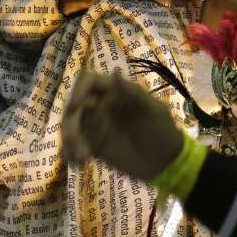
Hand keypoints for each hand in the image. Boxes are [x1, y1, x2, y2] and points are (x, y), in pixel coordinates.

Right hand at [61, 71, 182, 181]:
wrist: (166, 163)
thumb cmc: (163, 131)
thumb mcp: (154, 111)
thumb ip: (134, 94)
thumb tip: (115, 73)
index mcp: (115, 91)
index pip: (88, 82)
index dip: (78, 90)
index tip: (74, 108)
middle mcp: (101, 105)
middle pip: (74, 106)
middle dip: (70, 123)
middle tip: (75, 141)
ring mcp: (95, 126)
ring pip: (70, 126)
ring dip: (70, 141)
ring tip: (83, 158)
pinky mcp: (93, 145)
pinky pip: (73, 146)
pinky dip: (70, 153)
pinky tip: (79, 164)